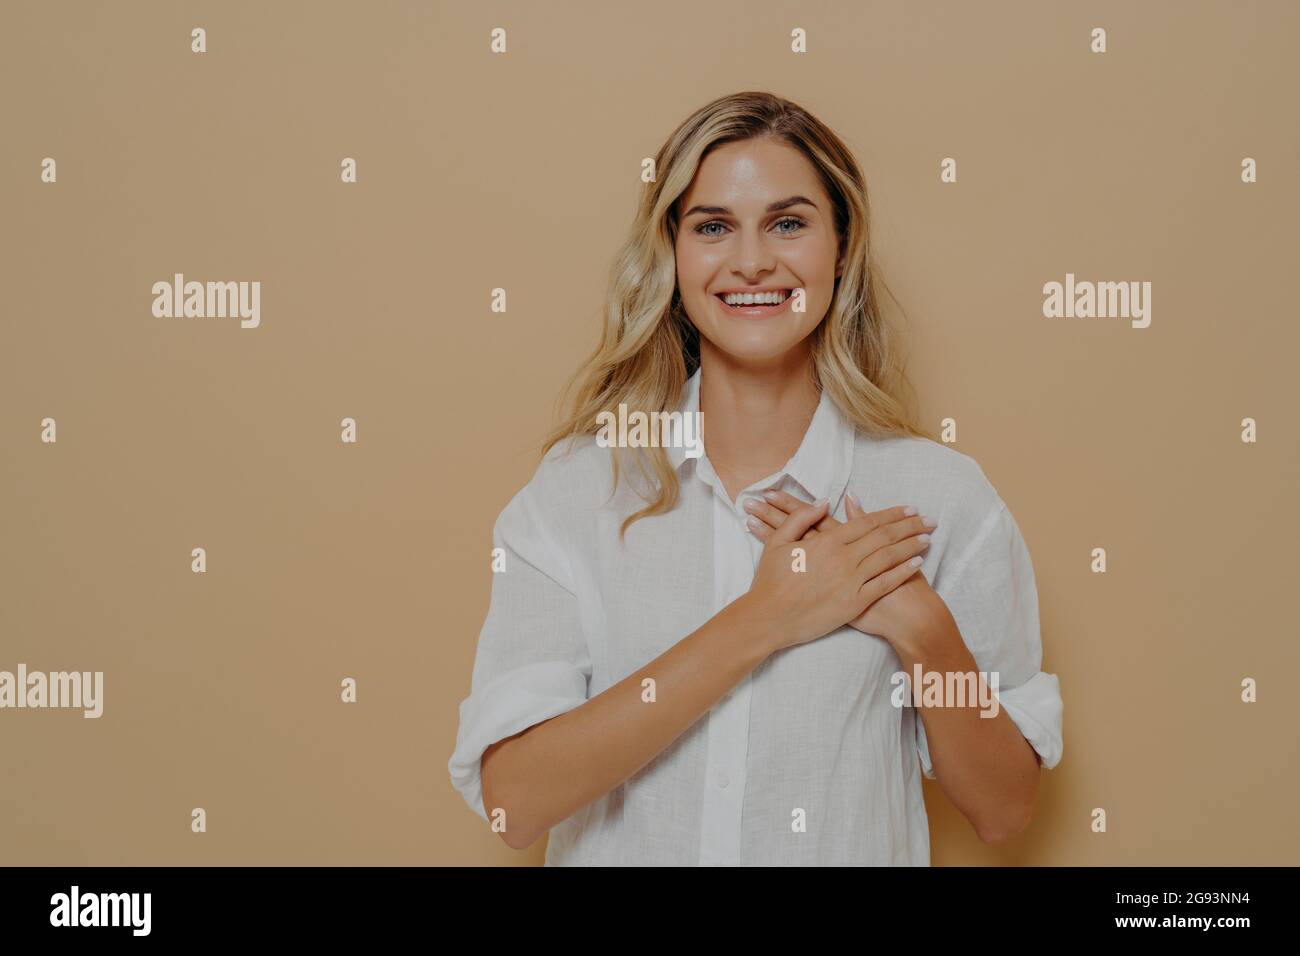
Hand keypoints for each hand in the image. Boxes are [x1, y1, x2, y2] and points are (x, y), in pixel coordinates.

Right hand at [742, 496, 933, 654]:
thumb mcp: (778, 543)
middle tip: (929, 519)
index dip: (891, 514)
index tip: (909, 508)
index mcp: (826, 541)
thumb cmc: (769, 581)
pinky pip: (884, 584)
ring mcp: (850, 581)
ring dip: (911, 545)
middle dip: (910, 526)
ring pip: (888, 558)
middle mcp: (843, 558)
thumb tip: (825, 502)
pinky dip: (902, 572)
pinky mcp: (854, 603)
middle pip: (884, 536)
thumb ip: (802, 519)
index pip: (866, 521)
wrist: (767, 618)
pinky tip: (916, 563)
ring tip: (928, 537)